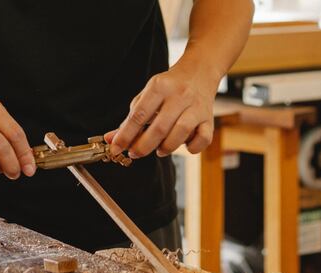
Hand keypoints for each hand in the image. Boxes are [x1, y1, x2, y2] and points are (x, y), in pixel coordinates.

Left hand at [105, 65, 219, 158]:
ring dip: (166, 148)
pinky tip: (183, 144)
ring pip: (181, 134)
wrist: (200, 71)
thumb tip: (111, 139)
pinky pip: (203, 139)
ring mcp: (196, 107)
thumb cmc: (169, 87)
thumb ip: (130, 119)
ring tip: (158, 149)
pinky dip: (192, 147)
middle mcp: (179, 95)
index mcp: (159, 87)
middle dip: (143, 146)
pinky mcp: (209, 118)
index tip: (116, 148)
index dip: (125, 135)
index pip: (139, 115)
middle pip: (159, 128)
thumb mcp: (147, 96)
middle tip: (135, 153)